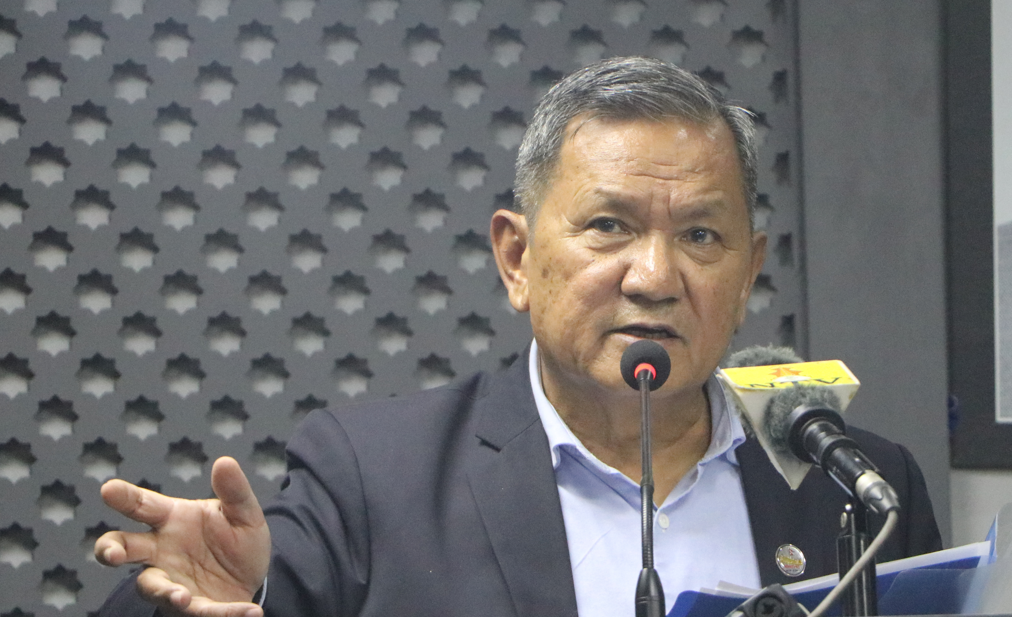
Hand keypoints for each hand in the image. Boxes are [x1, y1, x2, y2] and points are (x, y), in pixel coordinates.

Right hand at [95, 457, 270, 616]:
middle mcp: (161, 550)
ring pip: (152, 586)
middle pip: (123, 547)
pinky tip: (250, 612)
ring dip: (165, 592)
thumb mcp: (244, 513)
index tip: (108, 489)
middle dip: (111, 550)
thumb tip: (225, 461)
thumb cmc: (236, 538)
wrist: (252, 576)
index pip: (143, 505)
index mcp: (172, 519)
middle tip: (111, 553)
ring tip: (182, 597)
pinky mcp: (189, 607)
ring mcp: (170, 580)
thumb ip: (234, 491)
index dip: (125, 497)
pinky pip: (199, 611)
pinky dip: (223, 613)